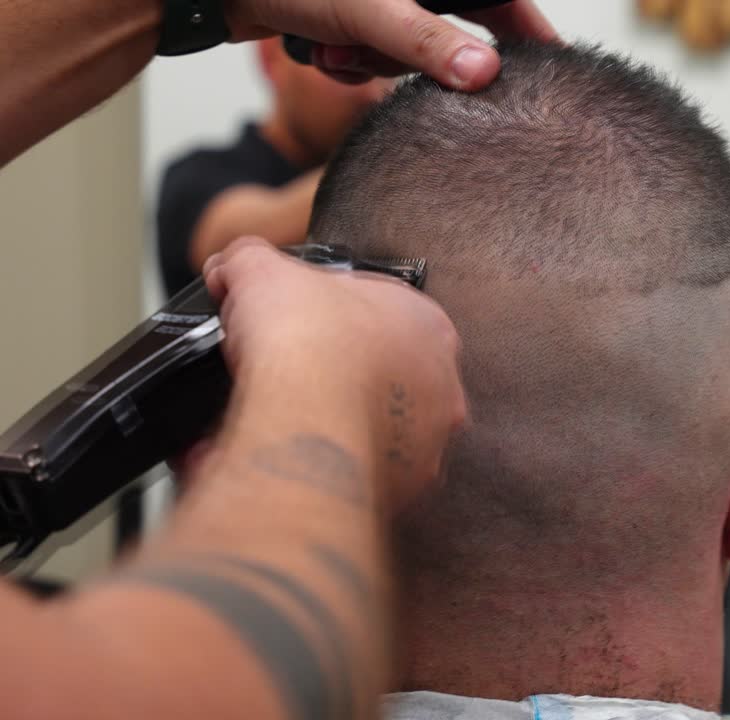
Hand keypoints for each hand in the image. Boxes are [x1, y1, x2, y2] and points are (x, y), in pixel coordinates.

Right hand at [202, 237, 466, 506]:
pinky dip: (308, 471)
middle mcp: (440, 389)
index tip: (297, 325)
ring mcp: (423, 445)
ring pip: (367, 433)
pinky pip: (346, 479)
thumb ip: (250, 260)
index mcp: (428, 326)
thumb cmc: (307, 343)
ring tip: (270, 423)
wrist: (305, 423)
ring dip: (322, 428)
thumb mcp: (262, 271)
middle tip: (285, 377)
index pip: (383, 312)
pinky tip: (268, 460)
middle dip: (331, 377)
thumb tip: (232, 266)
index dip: (331, 315)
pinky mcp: (397, 492)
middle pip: (379, 377)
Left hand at [223, 0, 557, 89]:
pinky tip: (324, 54)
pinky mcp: (354, 15)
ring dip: (377, 63)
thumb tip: (484, 72)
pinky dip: (354, 63)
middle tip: (388, 61)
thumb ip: (426, 42)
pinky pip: (379, 54)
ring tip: (338, 53)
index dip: (526, 28)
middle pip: (453, 27)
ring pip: (413, 48)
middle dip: (419, 57)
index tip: (551, 65)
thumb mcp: (365, 9)